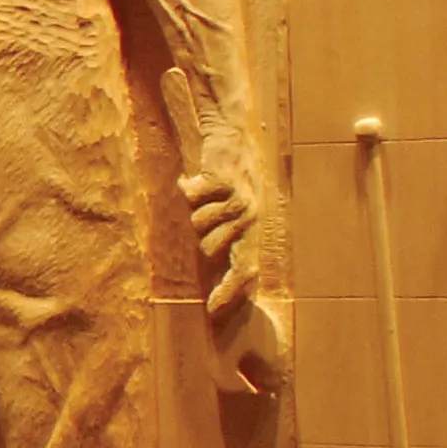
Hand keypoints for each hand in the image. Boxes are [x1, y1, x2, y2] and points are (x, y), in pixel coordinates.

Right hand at [180, 112, 263, 310]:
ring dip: (196, 210)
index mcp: (256, 230)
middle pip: (211, 249)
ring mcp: (239, 200)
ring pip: (198, 224)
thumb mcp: (240, 210)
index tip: (212, 311)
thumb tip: (212, 269)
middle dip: (201, 240)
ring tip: (206, 197)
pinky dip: (190, 188)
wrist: (232, 136)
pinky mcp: (222, 182)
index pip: (246, 270)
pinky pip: (193, 198)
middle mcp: (251, 218)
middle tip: (205, 219)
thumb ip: (228, 236)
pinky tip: (197, 180)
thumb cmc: (232, 179)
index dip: (230, 292)